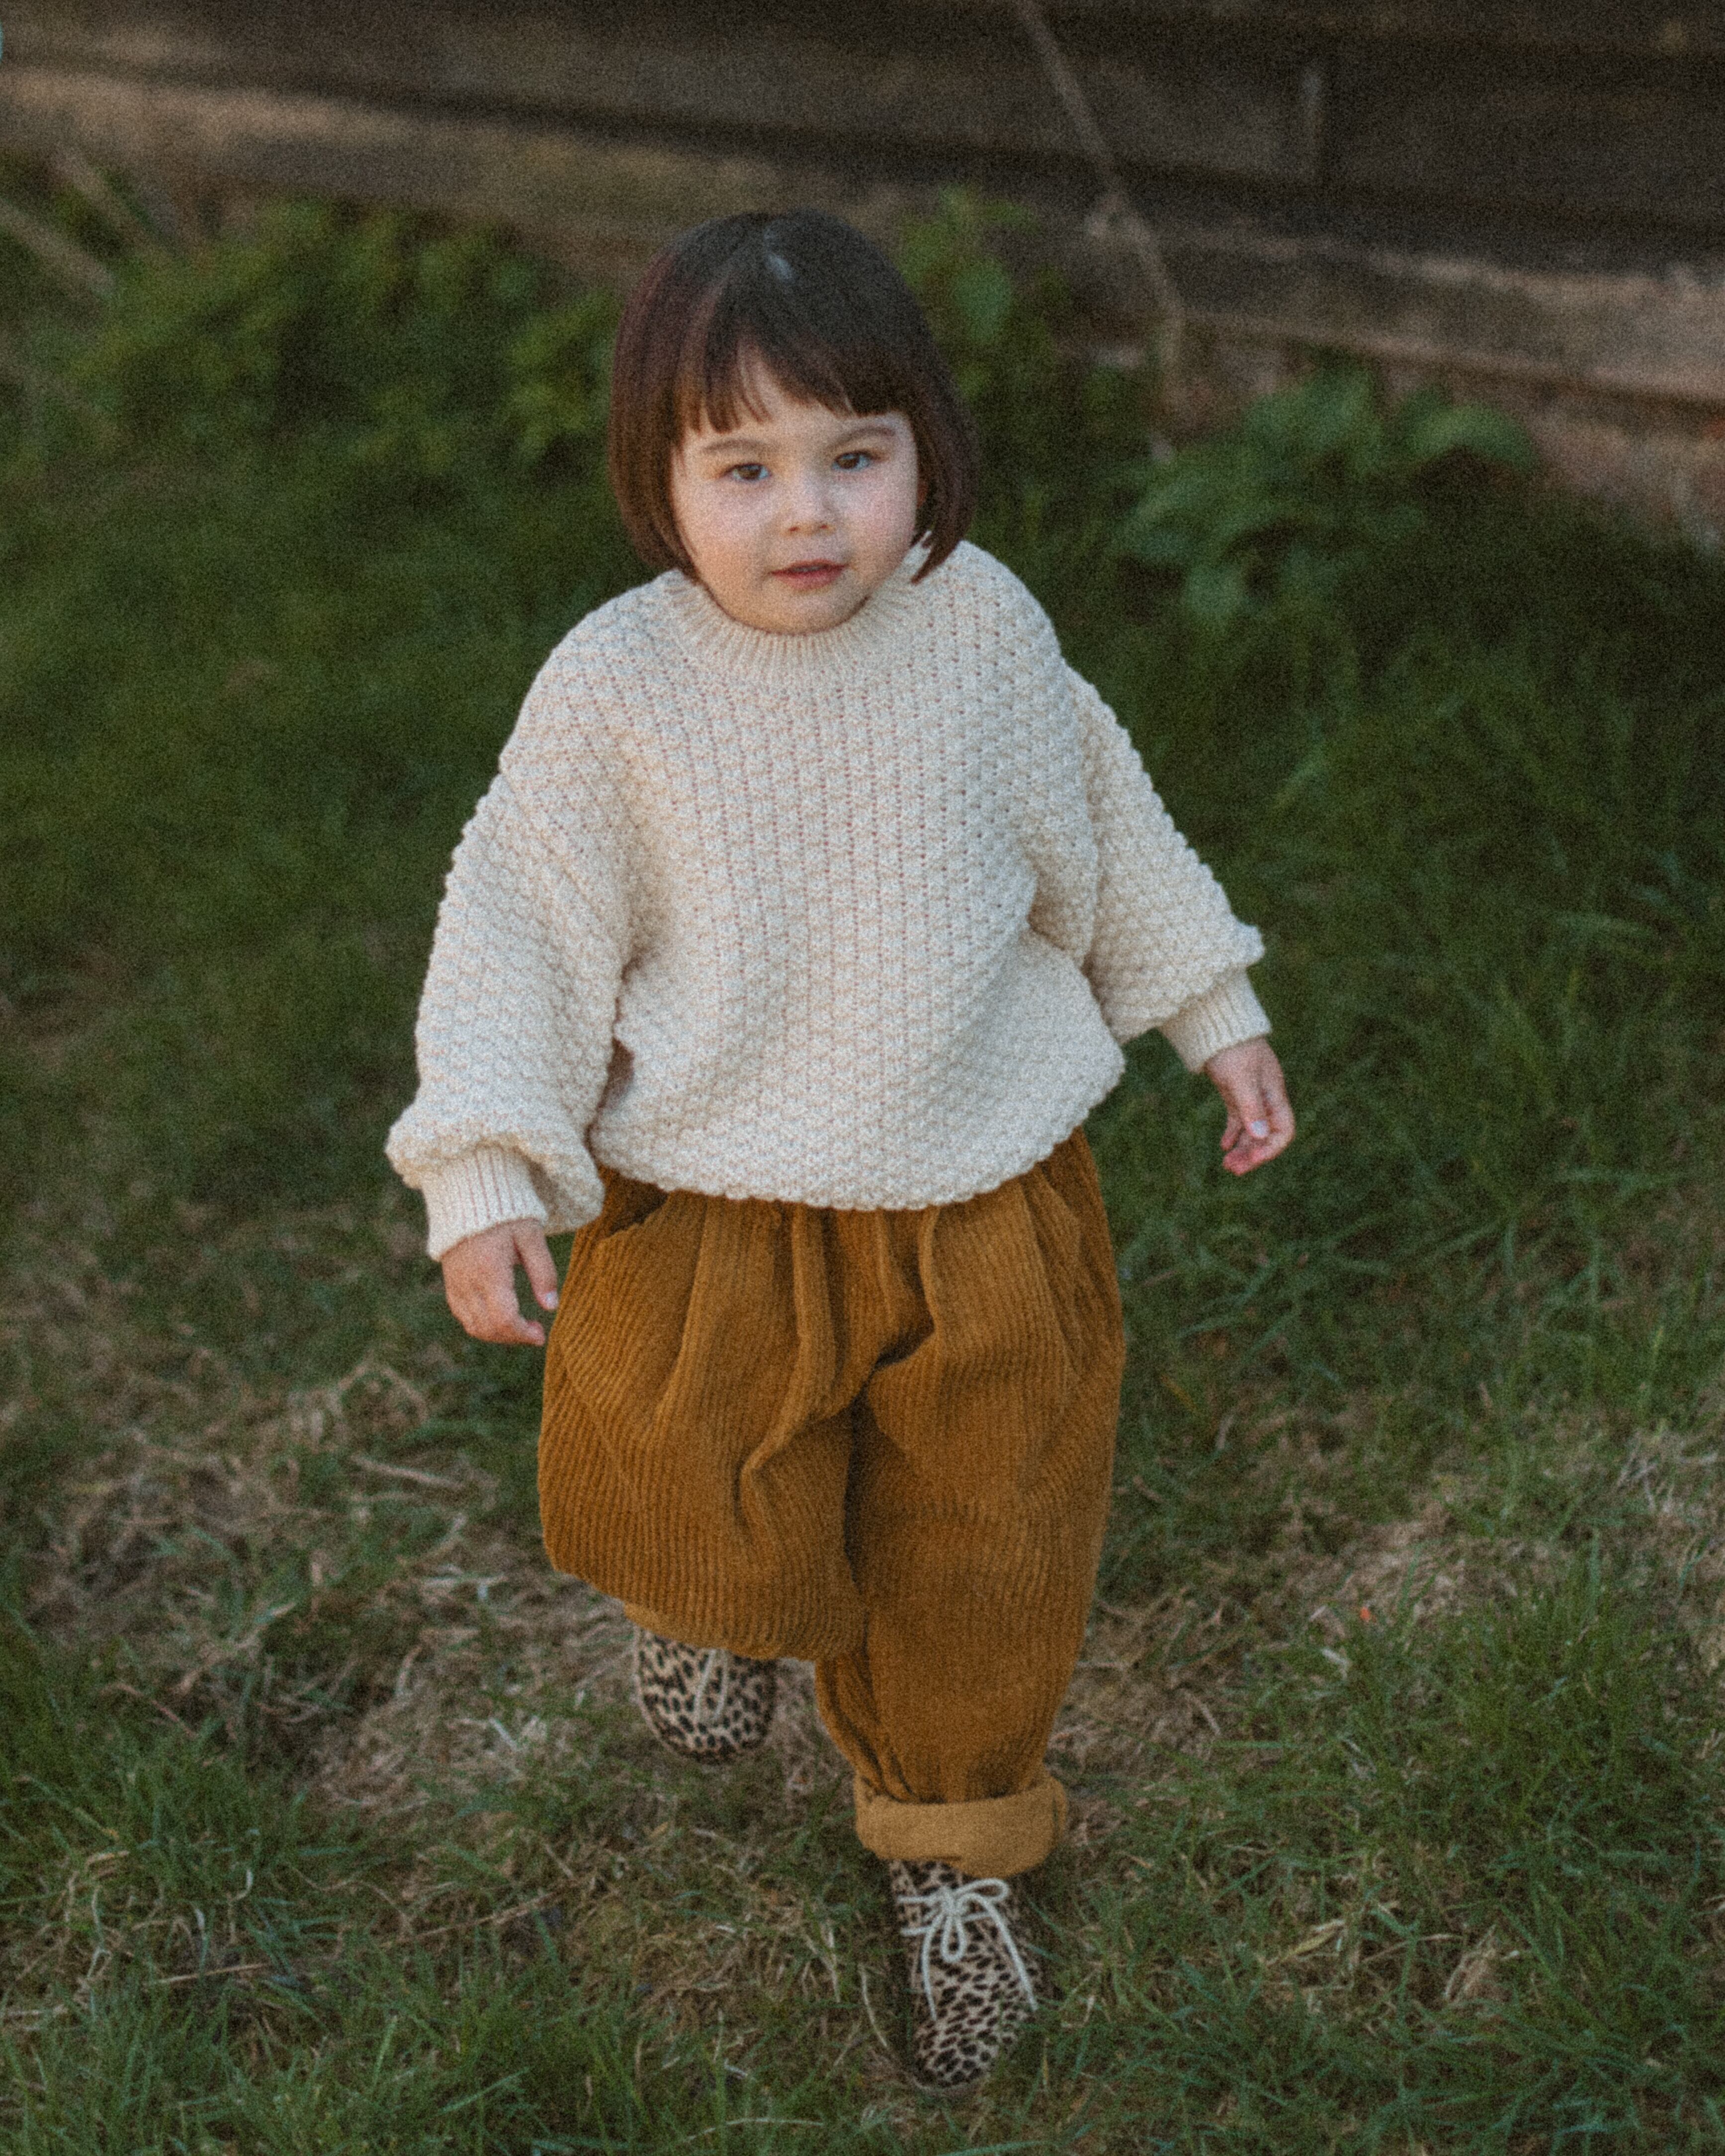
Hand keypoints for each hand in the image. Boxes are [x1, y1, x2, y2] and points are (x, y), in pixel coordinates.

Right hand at [440, 1217, 559, 1344]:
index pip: (503, 1319)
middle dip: (513, 1337)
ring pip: (472, 1326)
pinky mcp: (450, 1281)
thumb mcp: (531, 1236)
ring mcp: (455, 1283)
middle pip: (487, 1328)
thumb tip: (551, 1306)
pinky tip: (499, 1315)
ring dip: (498, 1334)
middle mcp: (467, 1281)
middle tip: (536, 1330)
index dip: (523, 1333)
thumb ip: (543, 1271)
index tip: (541, 1334)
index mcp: (489, 1270)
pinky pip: (462, 1314)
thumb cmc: (506, 1212)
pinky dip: (481, 1323)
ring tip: (520, 1324)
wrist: (469, 1192)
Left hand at [1205, 1037, 1294, 1175]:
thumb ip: (1251, 1106)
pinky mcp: (1235, 1093)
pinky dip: (1233, 1134)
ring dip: (1242, 1148)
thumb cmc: (1232, 1047)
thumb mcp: (1241, 1077)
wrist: (1217, 1024)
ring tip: (1226, 1164)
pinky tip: (1223, 1146)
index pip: (1283, 1130)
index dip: (1270, 1149)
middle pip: (1266, 1135)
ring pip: (1251, 1130)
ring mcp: (1251, 1096)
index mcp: (1274, 1094)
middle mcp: (1266, 1098)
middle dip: (1252, 1154)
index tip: (1251, 1161)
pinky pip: (1238, 1120)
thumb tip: (1261, 1136)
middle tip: (1232, 1169)